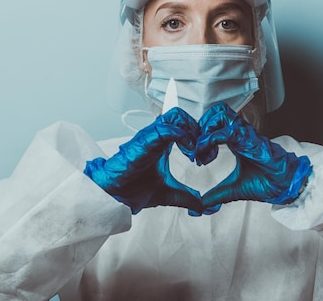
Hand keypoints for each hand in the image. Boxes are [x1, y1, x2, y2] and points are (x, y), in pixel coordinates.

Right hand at [84, 107, 202, 214]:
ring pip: (176, 116)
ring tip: (195, 152)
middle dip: (198, 130)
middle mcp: (158, 136)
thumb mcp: (170, 194)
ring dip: (191, 132)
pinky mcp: (146, 141)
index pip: (184, 125)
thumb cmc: (135, 190)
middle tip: (203, 153)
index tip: (205, 157)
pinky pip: (167, 128)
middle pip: (182, 116)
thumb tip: (202, 206)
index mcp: (163, 143)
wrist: (117, 197)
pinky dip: (182, 136)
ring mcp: (151, 136)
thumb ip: (187, 197)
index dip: (199, 136)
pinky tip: (189, 152)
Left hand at [196, 103, 311, 211]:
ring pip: (220, 114)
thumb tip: (197, 209)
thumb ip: (214, 196)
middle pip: (215, 112)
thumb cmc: (265, 183)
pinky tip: (208, 155)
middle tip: (196, 149)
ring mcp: (245, 134)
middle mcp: (239, 133)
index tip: (196, 156)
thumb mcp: (232, 190)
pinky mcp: (250, 140)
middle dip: (200, 127)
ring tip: (201, 150)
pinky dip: (211, 139)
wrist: (284, 186)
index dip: (200, 135)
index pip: (214, 122)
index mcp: (235, 140)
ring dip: (205, 130)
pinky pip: (227, 131)